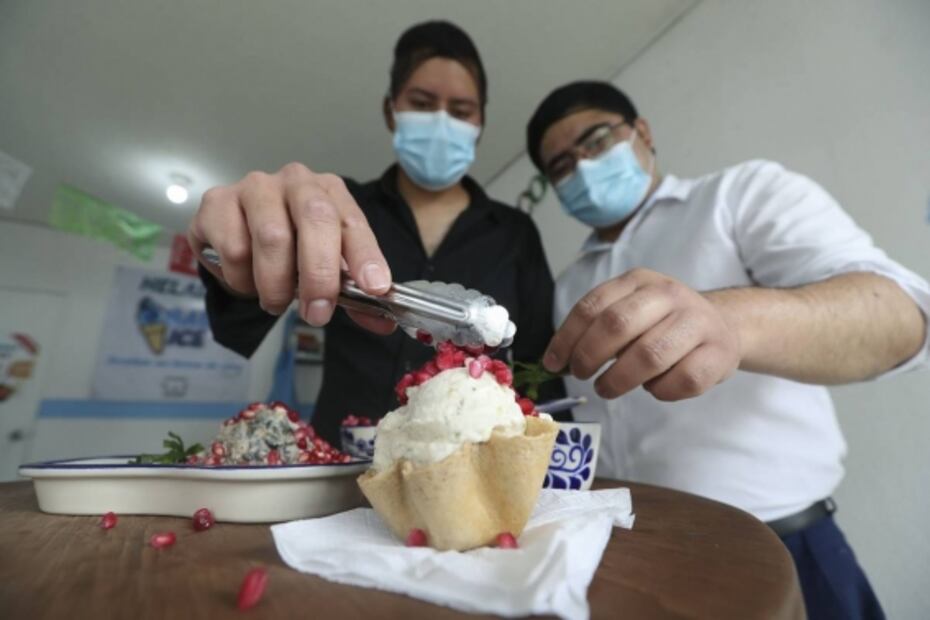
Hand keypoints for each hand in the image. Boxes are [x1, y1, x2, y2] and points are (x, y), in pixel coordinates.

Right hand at [188, 163, 393, 332]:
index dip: (365, 255)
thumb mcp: (326, 268)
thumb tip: (384, 324)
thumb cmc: (291, 247)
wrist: (236, 232)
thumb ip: (354, 295)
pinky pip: (233, 249)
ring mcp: (254, 187)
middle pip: (314, 218)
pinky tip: (246, 278)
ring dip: (276, 284)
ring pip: (271, 237)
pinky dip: (242, 278)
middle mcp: (296, 180)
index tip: (374, 287)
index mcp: (330, 192)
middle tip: (317, 314)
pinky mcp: (217, 201)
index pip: (353, 222)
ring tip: (275, 300)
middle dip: (319, 274)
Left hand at [543, 269, 739, 400]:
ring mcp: (698, 322)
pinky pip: (682, 380)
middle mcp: (669, 294)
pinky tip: (653, 387)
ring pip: (649, 355)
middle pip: (618, 324)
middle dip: (589, 355)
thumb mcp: (630, 311)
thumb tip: (557, 360)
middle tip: (581, 374)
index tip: (554, 362)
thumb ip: (596, 329)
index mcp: (639, 281)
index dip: (567, 337)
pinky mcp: (720, 353)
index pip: (593, 306)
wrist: (724, 325)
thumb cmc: (663, 325)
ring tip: (607, 387)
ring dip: (619, 379)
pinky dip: (660, 391)